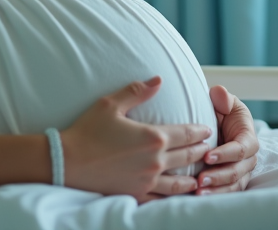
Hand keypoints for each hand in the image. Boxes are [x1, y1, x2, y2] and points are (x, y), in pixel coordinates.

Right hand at [61, 76, 213, 201]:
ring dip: (192, 176)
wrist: (68, 162)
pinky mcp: (137, 193)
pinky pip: (162, 198)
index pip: (186, 134)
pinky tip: (178, 195)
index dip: (199, 131)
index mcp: (153, 137)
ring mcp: (147, 180)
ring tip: (199, 175)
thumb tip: (158, 79)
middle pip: (187, 156)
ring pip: (179, 181)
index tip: (208, 129)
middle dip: (200, 151)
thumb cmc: (87, 130)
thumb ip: (137, 92)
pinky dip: (174, 196)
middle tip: (209, 148)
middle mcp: (155, 161)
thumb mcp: (110, 104)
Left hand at [192, 85, 258, 194]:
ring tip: (198, 192)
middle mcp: (248, 158)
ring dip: (217, 189)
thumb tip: (220, 93)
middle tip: (200, 179)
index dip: (226, 153)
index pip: (242, 148)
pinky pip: (227, 192)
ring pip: (233, 185)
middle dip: (219, 176)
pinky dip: (215, 195)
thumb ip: (222, 97)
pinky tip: (199, 197)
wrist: (217, 126)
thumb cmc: (221, 112)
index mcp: (248, 137)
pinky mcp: (232, 182)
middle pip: (238, 170)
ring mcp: (241, 172)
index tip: (208, 155)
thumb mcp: (222, 101)